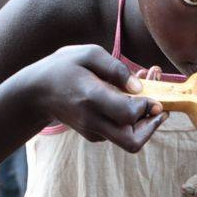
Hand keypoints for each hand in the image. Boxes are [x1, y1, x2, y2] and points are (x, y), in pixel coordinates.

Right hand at [30, 45, 167, 151]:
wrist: (36, 93)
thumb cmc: (62, 68)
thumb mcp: (87, 54)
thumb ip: (115, 68)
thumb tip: (139, 87)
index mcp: (91, 98)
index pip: (128, 114)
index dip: (146, 107)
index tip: (152, 93)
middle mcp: (93, 121)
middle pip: (133, 142)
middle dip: (152, 126)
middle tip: (160, 107)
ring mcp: (94, 131)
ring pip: (129, 139)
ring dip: (145, 119)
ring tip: (149, 90)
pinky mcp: (96, 135)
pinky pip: (120, 132)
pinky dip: (132, 118)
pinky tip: (133, 95)